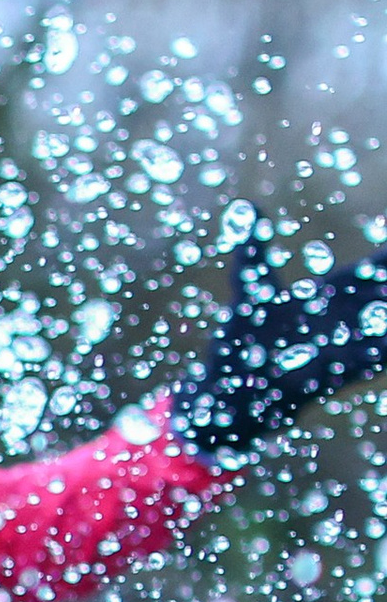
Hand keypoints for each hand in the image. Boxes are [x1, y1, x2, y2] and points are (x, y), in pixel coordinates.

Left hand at [171, 217, 386, 459]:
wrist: (231, 395)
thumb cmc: (244, 341)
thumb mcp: (251, 290)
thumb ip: (253, 252)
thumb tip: (248, 206)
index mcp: (329, 296)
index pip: (371, 271)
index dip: (385, 260)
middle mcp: (341, 321)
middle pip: (382, 297)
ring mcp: (339, 348)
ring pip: (379, 328)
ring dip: (385, 318)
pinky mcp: (328, 374)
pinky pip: (363, 362)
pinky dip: (377, 353)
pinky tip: (382, 348)